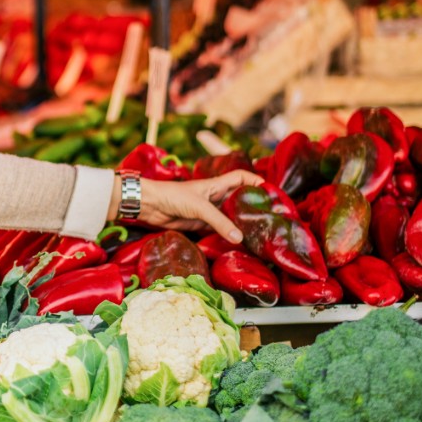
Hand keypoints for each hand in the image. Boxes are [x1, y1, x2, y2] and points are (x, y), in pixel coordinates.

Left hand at [134, 171, 261, 243]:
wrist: (149, 205)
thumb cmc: (173, 196)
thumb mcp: (200, 207)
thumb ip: (220, 222)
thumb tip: (240, 238)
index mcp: (217, 185)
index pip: (241, 177)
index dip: (256, 181)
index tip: (272, 192)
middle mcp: (215, 197)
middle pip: (239, 199)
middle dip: (253, 206)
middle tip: (271, 219)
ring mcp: (208, 211)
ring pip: (230, 216)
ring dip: (241, 223)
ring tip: (260, 234)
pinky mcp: (200, 224)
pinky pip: (219, 229)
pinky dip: (228, 235)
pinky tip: (239, 243)